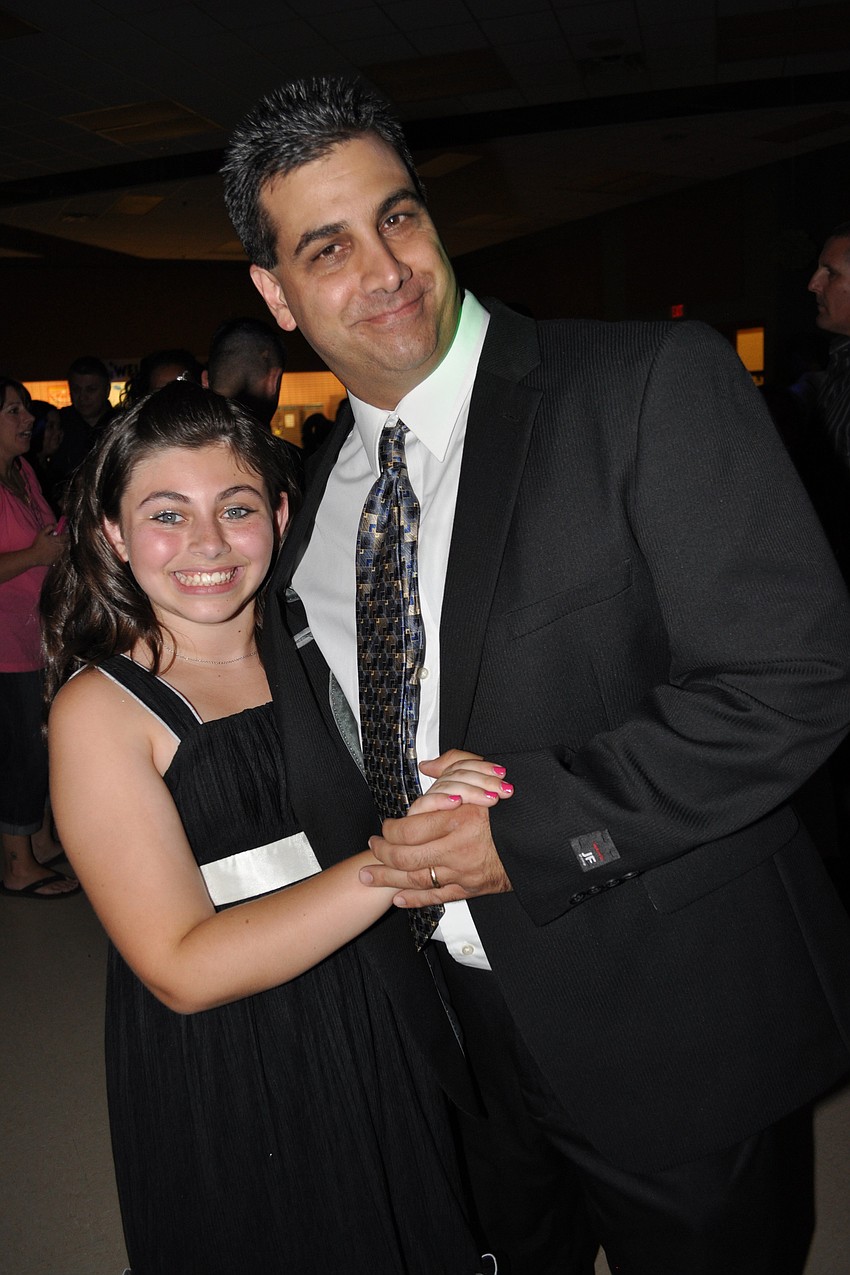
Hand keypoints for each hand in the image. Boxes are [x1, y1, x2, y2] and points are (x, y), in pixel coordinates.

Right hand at [30, 524, 66, 566]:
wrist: (34, 556)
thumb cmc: (38, 544)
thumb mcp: (42, 533)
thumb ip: (50, 527)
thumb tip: (56, 524)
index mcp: (59, 540)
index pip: (68, 536)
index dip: (66, 534)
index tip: (62, 534)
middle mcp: (62, 547)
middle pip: (66, 542)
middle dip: (63, 540)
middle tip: (56, 540)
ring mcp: (60, 554)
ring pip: (64, 549)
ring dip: (60, 547)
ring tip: (52, 546)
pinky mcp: (58, 559)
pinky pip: (60, 555)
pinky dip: (58, 553)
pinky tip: (51, 552)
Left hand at [360, 751, 512, 906]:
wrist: (546, 835)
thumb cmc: (517, 806)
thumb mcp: (485, 776)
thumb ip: (453, 765)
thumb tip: (428, 766)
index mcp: (458, 818)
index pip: (407, 830)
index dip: (390, 830)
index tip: (385, 827)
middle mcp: (457, 848)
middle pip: (405, 857)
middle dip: (382, 855)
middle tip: (372, 848)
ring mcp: (464, 872)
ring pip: (416, 880)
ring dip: (389, 878)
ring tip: (369, 876)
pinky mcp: (473, 888)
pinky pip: (438, 897)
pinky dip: (415, 899)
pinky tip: (399, 897)